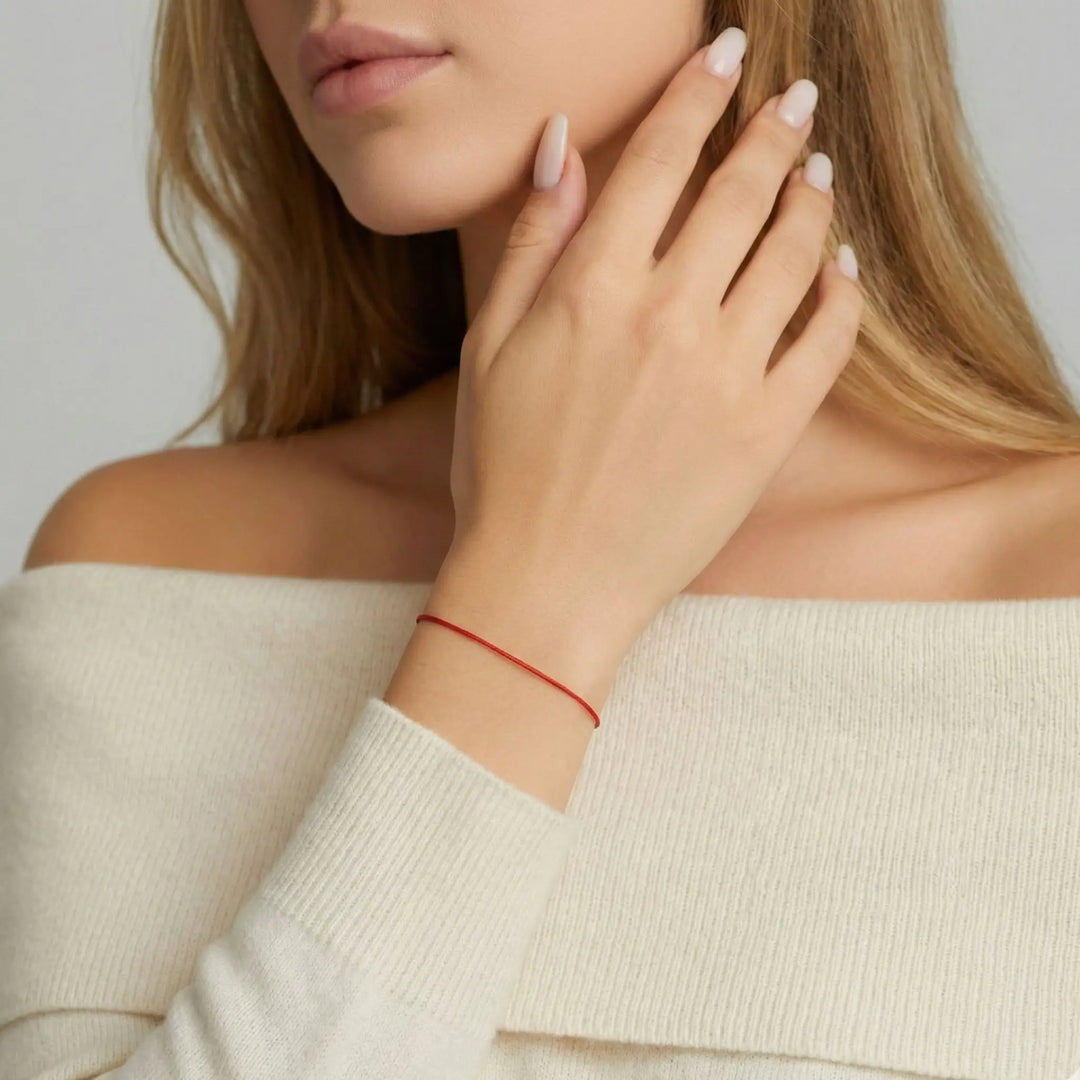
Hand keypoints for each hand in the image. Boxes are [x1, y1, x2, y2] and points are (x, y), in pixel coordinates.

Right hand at [442, 31, 863, 659]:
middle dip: (774, 130)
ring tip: (816, 175)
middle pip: (742, 191)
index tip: (726, 57)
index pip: (660, 157)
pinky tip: (840, 268)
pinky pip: (828, 340)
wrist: (547, 583)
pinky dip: (842, 292)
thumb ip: (531, 241)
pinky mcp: (766, 432)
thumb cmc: (503, 472)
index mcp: (592, 289)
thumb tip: (560, 148)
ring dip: (813, 198)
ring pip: (796, 253)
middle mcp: (667, 317)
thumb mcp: (487, 348)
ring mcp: (726, 375)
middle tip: (793, 103)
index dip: (697, 94)